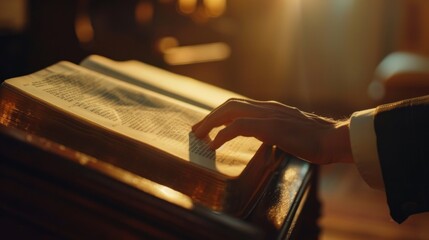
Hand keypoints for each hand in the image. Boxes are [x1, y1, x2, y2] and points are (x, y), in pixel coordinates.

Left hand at [192, 98, 352, 163]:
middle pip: (229, 105)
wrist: (333, 139)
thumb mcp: (289, 130)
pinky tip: (214, 146)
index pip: (237, 105)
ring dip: (211, 123)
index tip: (208, 127)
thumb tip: (263, 136)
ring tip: (199, 137)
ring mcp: (268, 115)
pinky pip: (239, 127)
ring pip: (230, 112)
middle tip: (196, 131)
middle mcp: (266, 108)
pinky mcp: (270, 127)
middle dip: (209, 117)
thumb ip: (274, 129)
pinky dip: (223, 135)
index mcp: (269, 109)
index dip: (219, 114)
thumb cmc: (314, 139)